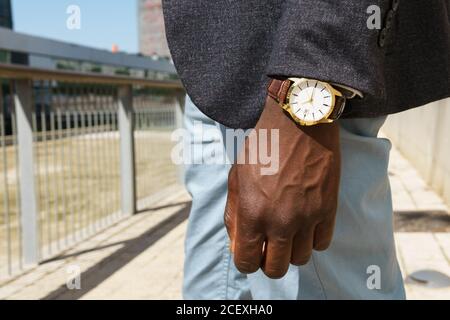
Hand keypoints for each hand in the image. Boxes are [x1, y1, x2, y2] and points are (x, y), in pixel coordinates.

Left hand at [224, 95, 340, 278]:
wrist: (298, 122)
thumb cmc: (263, 147)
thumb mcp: (236, 177)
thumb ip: (234, 213)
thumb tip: (238, 242)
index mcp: (251, 213)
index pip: (246, 263)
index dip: (247, 261)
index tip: (251, 251)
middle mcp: (279, 221)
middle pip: (276, 269)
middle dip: (269, 262)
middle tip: (269, 246)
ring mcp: (307, 218)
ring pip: (300, 259)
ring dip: (292, 250)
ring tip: (288, 232)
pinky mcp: (328, 209)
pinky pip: (322, 244)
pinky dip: (312, 240)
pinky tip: (306, 224)